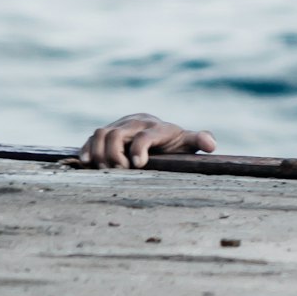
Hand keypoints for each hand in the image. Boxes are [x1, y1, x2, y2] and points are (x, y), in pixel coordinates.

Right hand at [77, 114, 216, 168]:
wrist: (156, 131)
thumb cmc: (173, 142)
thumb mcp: (187, 142)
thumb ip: (198, 140)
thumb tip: (211, 145)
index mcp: (156, 128)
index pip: (144, 135)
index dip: (139, 150)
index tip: (138, 166)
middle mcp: (135, 123)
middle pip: (116, 134)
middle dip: (115, 155)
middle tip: (120, 172)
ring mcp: (118, 126)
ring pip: (101, 133)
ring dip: (99, 153)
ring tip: (105, 171)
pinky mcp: (106, 133)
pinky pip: (91, 137)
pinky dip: (86, 148)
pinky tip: (85, 162)